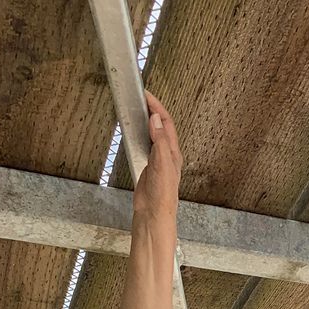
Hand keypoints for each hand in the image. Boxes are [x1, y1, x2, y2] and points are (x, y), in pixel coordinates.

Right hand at [133, 89, 183, 218]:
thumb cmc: (162, 194)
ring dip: (147, 120)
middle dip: (153, 109)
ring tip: (138, 108)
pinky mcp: (149, 166)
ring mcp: (158, 160)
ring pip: (154, 134)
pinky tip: (135, 131)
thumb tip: (156, 119)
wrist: (154, 213)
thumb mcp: (162, 164)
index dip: (157, 106)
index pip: (166, 122)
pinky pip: (146, 144)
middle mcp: (167, 154)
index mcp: (173, 152)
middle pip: (161, 126)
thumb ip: (159, 141)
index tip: (146, 94)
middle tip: (141, 97)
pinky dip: (141, 133)